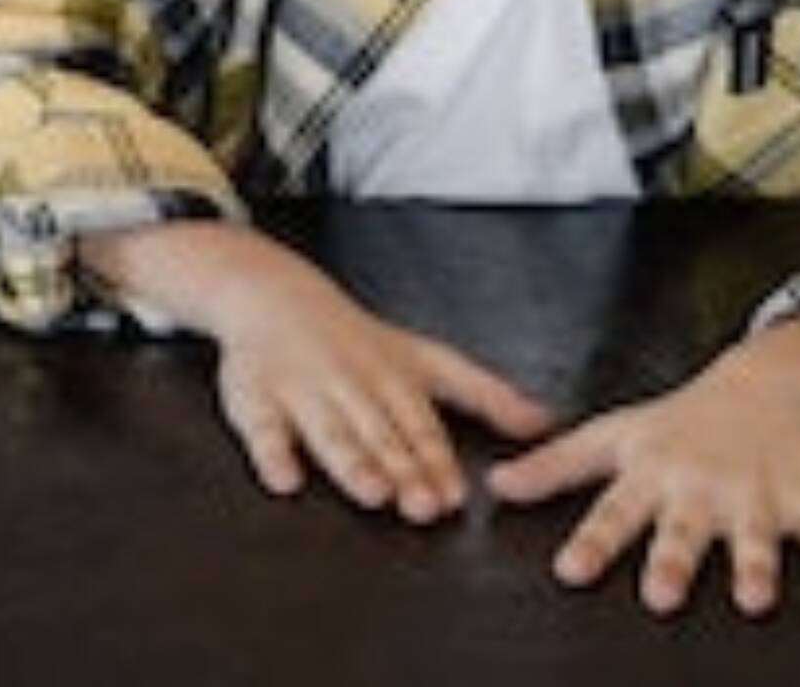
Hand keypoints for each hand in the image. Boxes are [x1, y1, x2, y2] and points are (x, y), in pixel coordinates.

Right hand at [91, 220, 556, 521]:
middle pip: (378, 434)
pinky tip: (284, 479)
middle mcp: (351, 385)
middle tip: (421, 505)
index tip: (453, 495)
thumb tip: (544, 423)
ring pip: (329, 432)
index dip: (437, 461)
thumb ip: (484, 394)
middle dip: (401, 469)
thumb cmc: (356, 340)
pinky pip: (261, 427)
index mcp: (394, 379)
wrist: (273, 295)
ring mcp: (302, 391)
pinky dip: (271, 452)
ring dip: (350, 462)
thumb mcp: (426, 359)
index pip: (419, 426)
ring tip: (371, 491)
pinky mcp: (255, 397)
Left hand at [490, 307, 799, 616]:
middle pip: (683, 531)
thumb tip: (497, 488)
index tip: (570, 570)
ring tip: (753, 598)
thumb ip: (556, 466)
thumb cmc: (682, 420)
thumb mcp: (614, 436)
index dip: (591, 541)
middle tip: (660, 594)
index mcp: (652, 474)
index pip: (614, 512)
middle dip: (672, 562)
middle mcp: (702, 486)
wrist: (768, 384)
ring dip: (755, 566)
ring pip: (755, 537)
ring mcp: (755, 493)